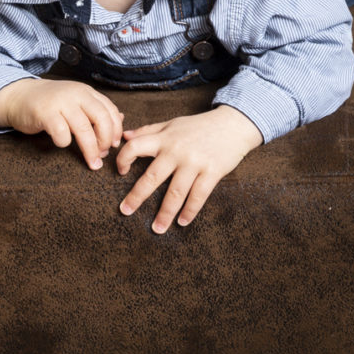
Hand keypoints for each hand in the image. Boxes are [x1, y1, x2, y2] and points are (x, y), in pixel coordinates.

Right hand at [0, 78, 123, 170]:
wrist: (19, 96)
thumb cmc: (50, 103)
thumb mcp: (76, 101)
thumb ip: (96, 108)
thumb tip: (121, 118)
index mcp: (86, 92)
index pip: (110, 110)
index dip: (116, 130)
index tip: (114, 145)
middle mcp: (76, 94)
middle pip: (102, 119)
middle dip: (106, 141)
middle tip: (104, 155)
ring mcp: (60, 103)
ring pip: (84, 129)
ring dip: (91, 149)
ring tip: (92, 162)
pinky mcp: (45, 113)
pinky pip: (62, 133)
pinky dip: (65, 143)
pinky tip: (62, 144)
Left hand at [116, 105, 262, 233]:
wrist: (233, 123)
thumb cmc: (199, 125)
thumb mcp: (172, 124)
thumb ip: (149, 130)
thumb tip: (125, 135)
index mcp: (164, 138)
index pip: (136, 146)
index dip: (124, 158)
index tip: (120, 172)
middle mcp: (176, 150)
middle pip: (152, 176)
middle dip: (137, 196)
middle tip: (125, 211)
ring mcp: (194, 162)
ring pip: (175, 192)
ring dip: (165, 213)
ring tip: (157, 229)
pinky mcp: (212, 172)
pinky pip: (198, 196)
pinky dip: (190, 211)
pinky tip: (182, 222)